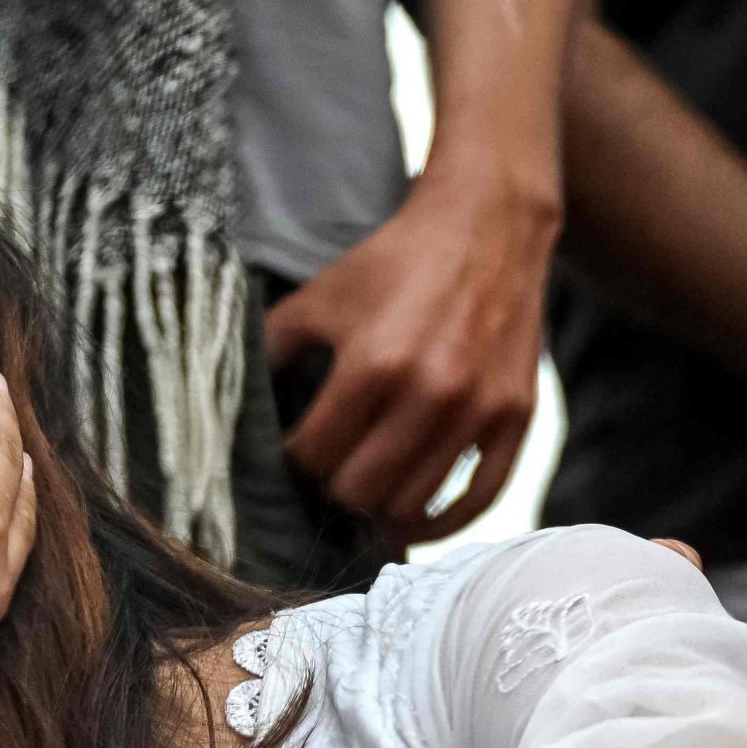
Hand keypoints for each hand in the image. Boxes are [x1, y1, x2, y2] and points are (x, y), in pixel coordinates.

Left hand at [264, 165, 559, 542]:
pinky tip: (418, 521)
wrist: (489, 224)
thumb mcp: (322, 296)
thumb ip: (272, 349)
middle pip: (360, 492)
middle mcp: (430, 392)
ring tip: (368, 489)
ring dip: (382, 508)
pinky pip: (478, 501)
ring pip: (412, 507)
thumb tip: (233, 404)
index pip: (315, 457)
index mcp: (373, 363)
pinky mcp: (514, 417)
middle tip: (332, 469)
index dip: (295, 461)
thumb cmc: (397, 261)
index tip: (297, 450)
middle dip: (334, 487)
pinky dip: (444, 523)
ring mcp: (477, 410)